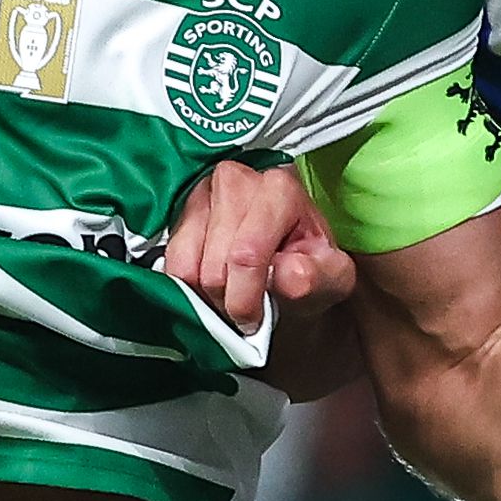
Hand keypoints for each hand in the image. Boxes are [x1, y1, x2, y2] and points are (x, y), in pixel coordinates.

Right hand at [164, 160, 354, 332]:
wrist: (290, 269)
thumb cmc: (310, 270)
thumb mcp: (331, 279)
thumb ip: (317, 278)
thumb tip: (287, 274)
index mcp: (279, 188)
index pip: (246, 254)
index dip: (246, 298)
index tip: (253, 320)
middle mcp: (235, 180)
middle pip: (213, 265)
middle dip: (227, 301)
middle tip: (245, 312)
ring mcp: (200, 193)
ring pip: (186, 267)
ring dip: (205, 297)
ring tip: (229, 300)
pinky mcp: (177, 213)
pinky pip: (169, 265)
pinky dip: (187, 288)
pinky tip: (210, 289)